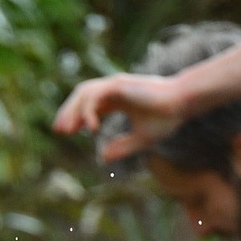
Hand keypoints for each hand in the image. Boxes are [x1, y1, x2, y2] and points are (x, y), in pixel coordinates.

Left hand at [53, 72, 191, 161]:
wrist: (182, 104)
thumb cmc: (166, 118)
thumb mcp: (142, 139)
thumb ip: (123, 147)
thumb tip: (103, 156)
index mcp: (120, 98)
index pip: (92, 105)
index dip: (78, 118)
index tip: (68, 132)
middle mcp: (115, 89)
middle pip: (83, 96)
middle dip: (69, 112)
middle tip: (59, 131)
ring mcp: (116, 84)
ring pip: (85, 93)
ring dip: (73, 111)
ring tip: (67, 130)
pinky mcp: (119, 85)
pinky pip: (96, 96)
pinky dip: (89, 111)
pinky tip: (90, 128)